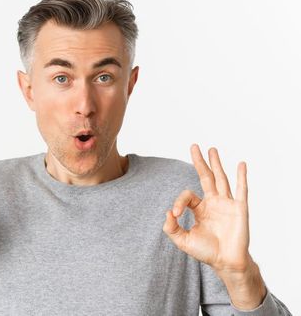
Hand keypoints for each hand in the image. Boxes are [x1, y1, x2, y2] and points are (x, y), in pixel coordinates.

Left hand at [162, 144, 252, 273]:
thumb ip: (171, 228)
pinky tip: (241, 164)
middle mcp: (214, 203)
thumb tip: (167, 213)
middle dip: (200, 162)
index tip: (175, 214)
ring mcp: (227, 204)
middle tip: (194, 146)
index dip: (178, 202)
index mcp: (200, 209)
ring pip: (221, 179)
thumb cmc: (206, 252)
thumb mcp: (183, 240)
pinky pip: (241, 190)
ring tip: (212, 149)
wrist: (226, 262)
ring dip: (217, 164)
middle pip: (206, 177)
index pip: (187, 196)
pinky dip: (241, 176)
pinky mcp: (240, 209)